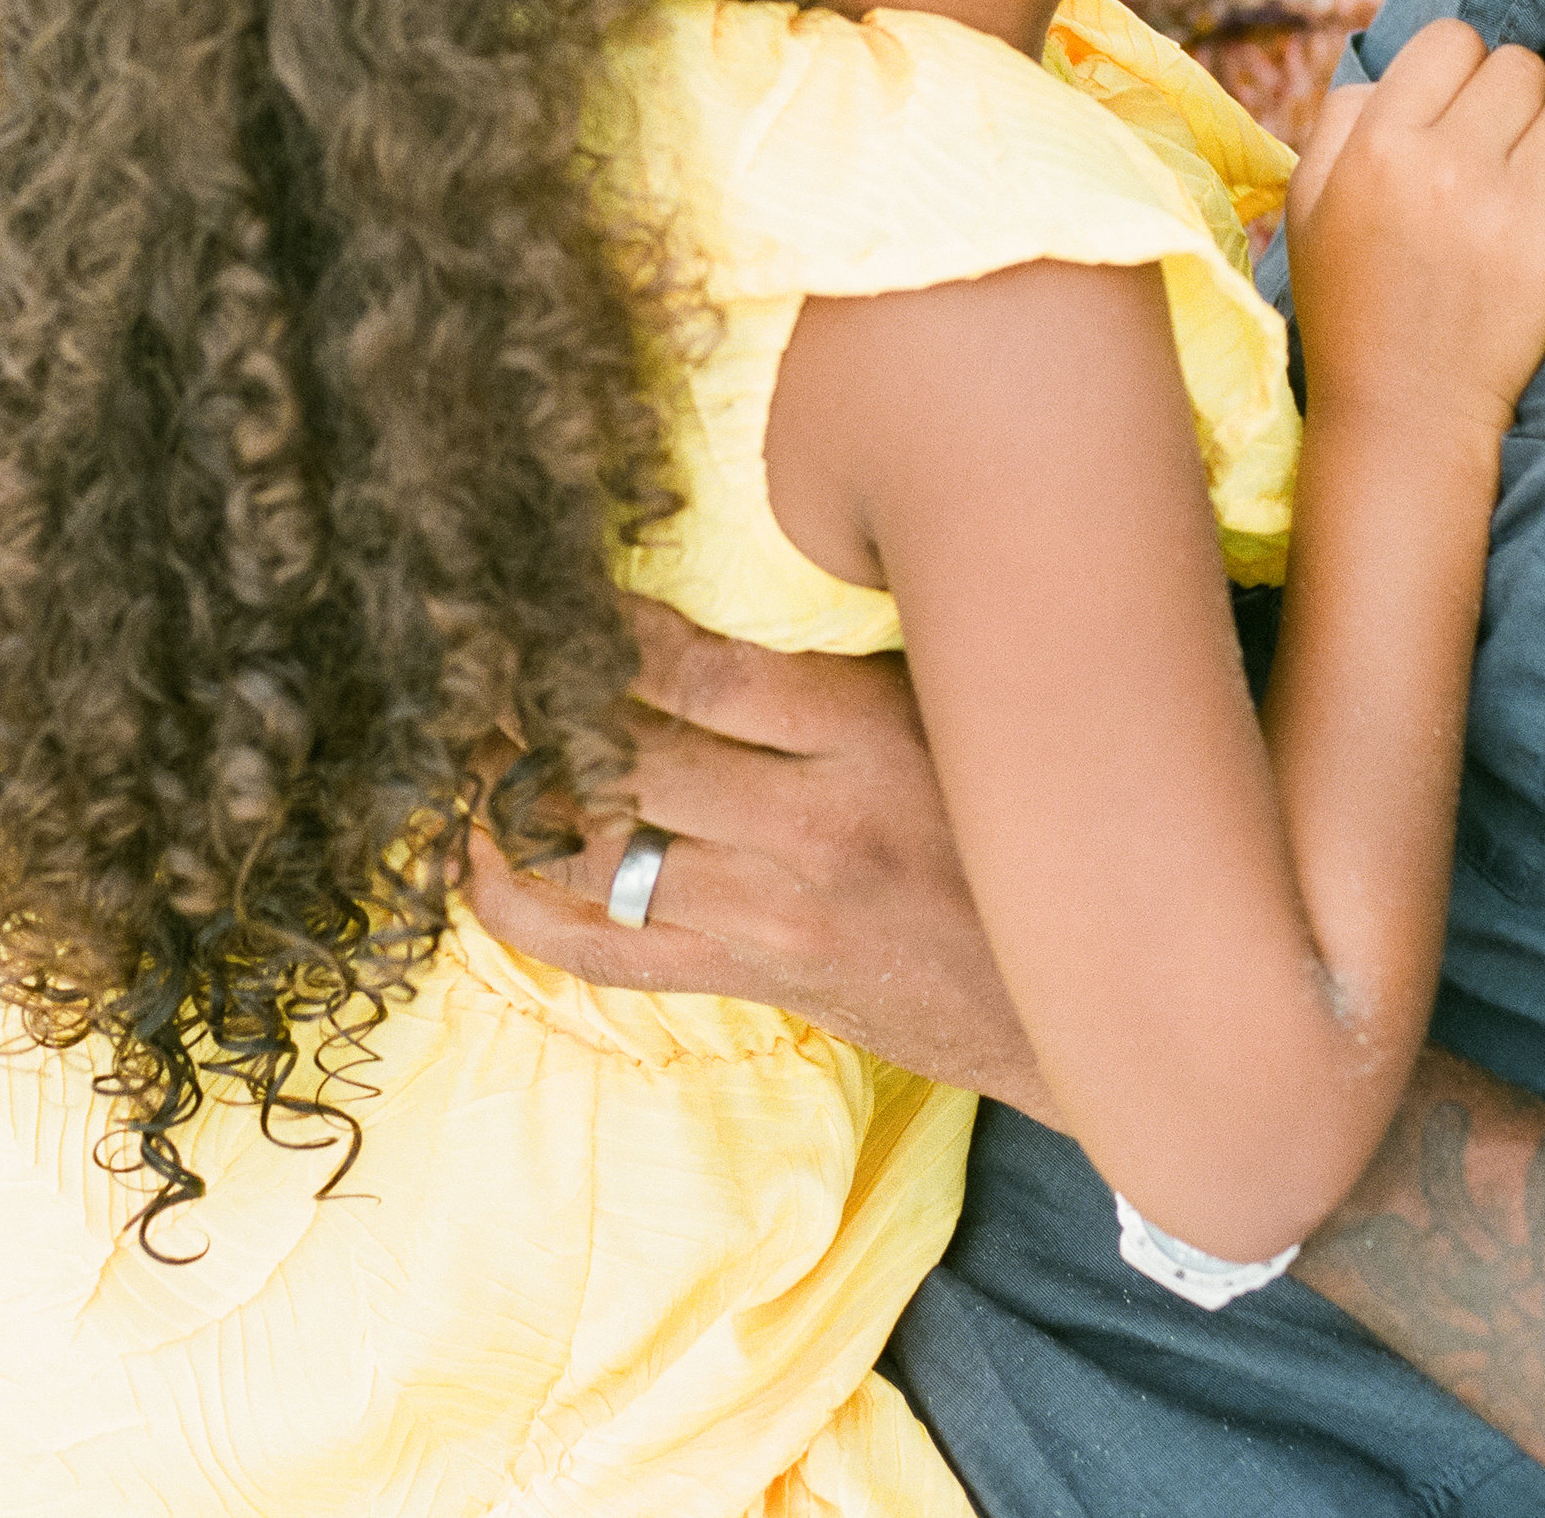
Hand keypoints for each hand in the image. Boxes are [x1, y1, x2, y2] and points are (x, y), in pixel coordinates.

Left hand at [463, 601, 1054, 1118]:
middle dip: (535, 710)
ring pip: (602, 857)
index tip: (552, 594)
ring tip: (458, 746)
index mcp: (869, 736)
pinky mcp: (758, 979)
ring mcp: (775, 917)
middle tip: (465, 662)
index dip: (610, 634)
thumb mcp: (969, 705)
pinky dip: (529, 912)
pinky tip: (477, 863)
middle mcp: (812, 828)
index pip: (703, 675)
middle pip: (629, 761)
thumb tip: (783, 553)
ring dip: (515, 801)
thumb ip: (866, 648)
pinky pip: (612, 954)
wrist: (1086, 991)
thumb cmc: (1023, 814)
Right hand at [1287, 21, 1544, 452]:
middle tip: (1487, 149)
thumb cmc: (1350, 297)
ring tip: (1518, 189)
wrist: (1404, 408)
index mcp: (1382, 144)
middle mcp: (1451, 164)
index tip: (1450, 109)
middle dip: (1505, 99)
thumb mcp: (1308, 200)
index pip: (1454, 38)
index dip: (1455, 67)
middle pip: (1519, 65)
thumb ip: (1343, 118)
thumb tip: (1402, 71)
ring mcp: (1516, 209)